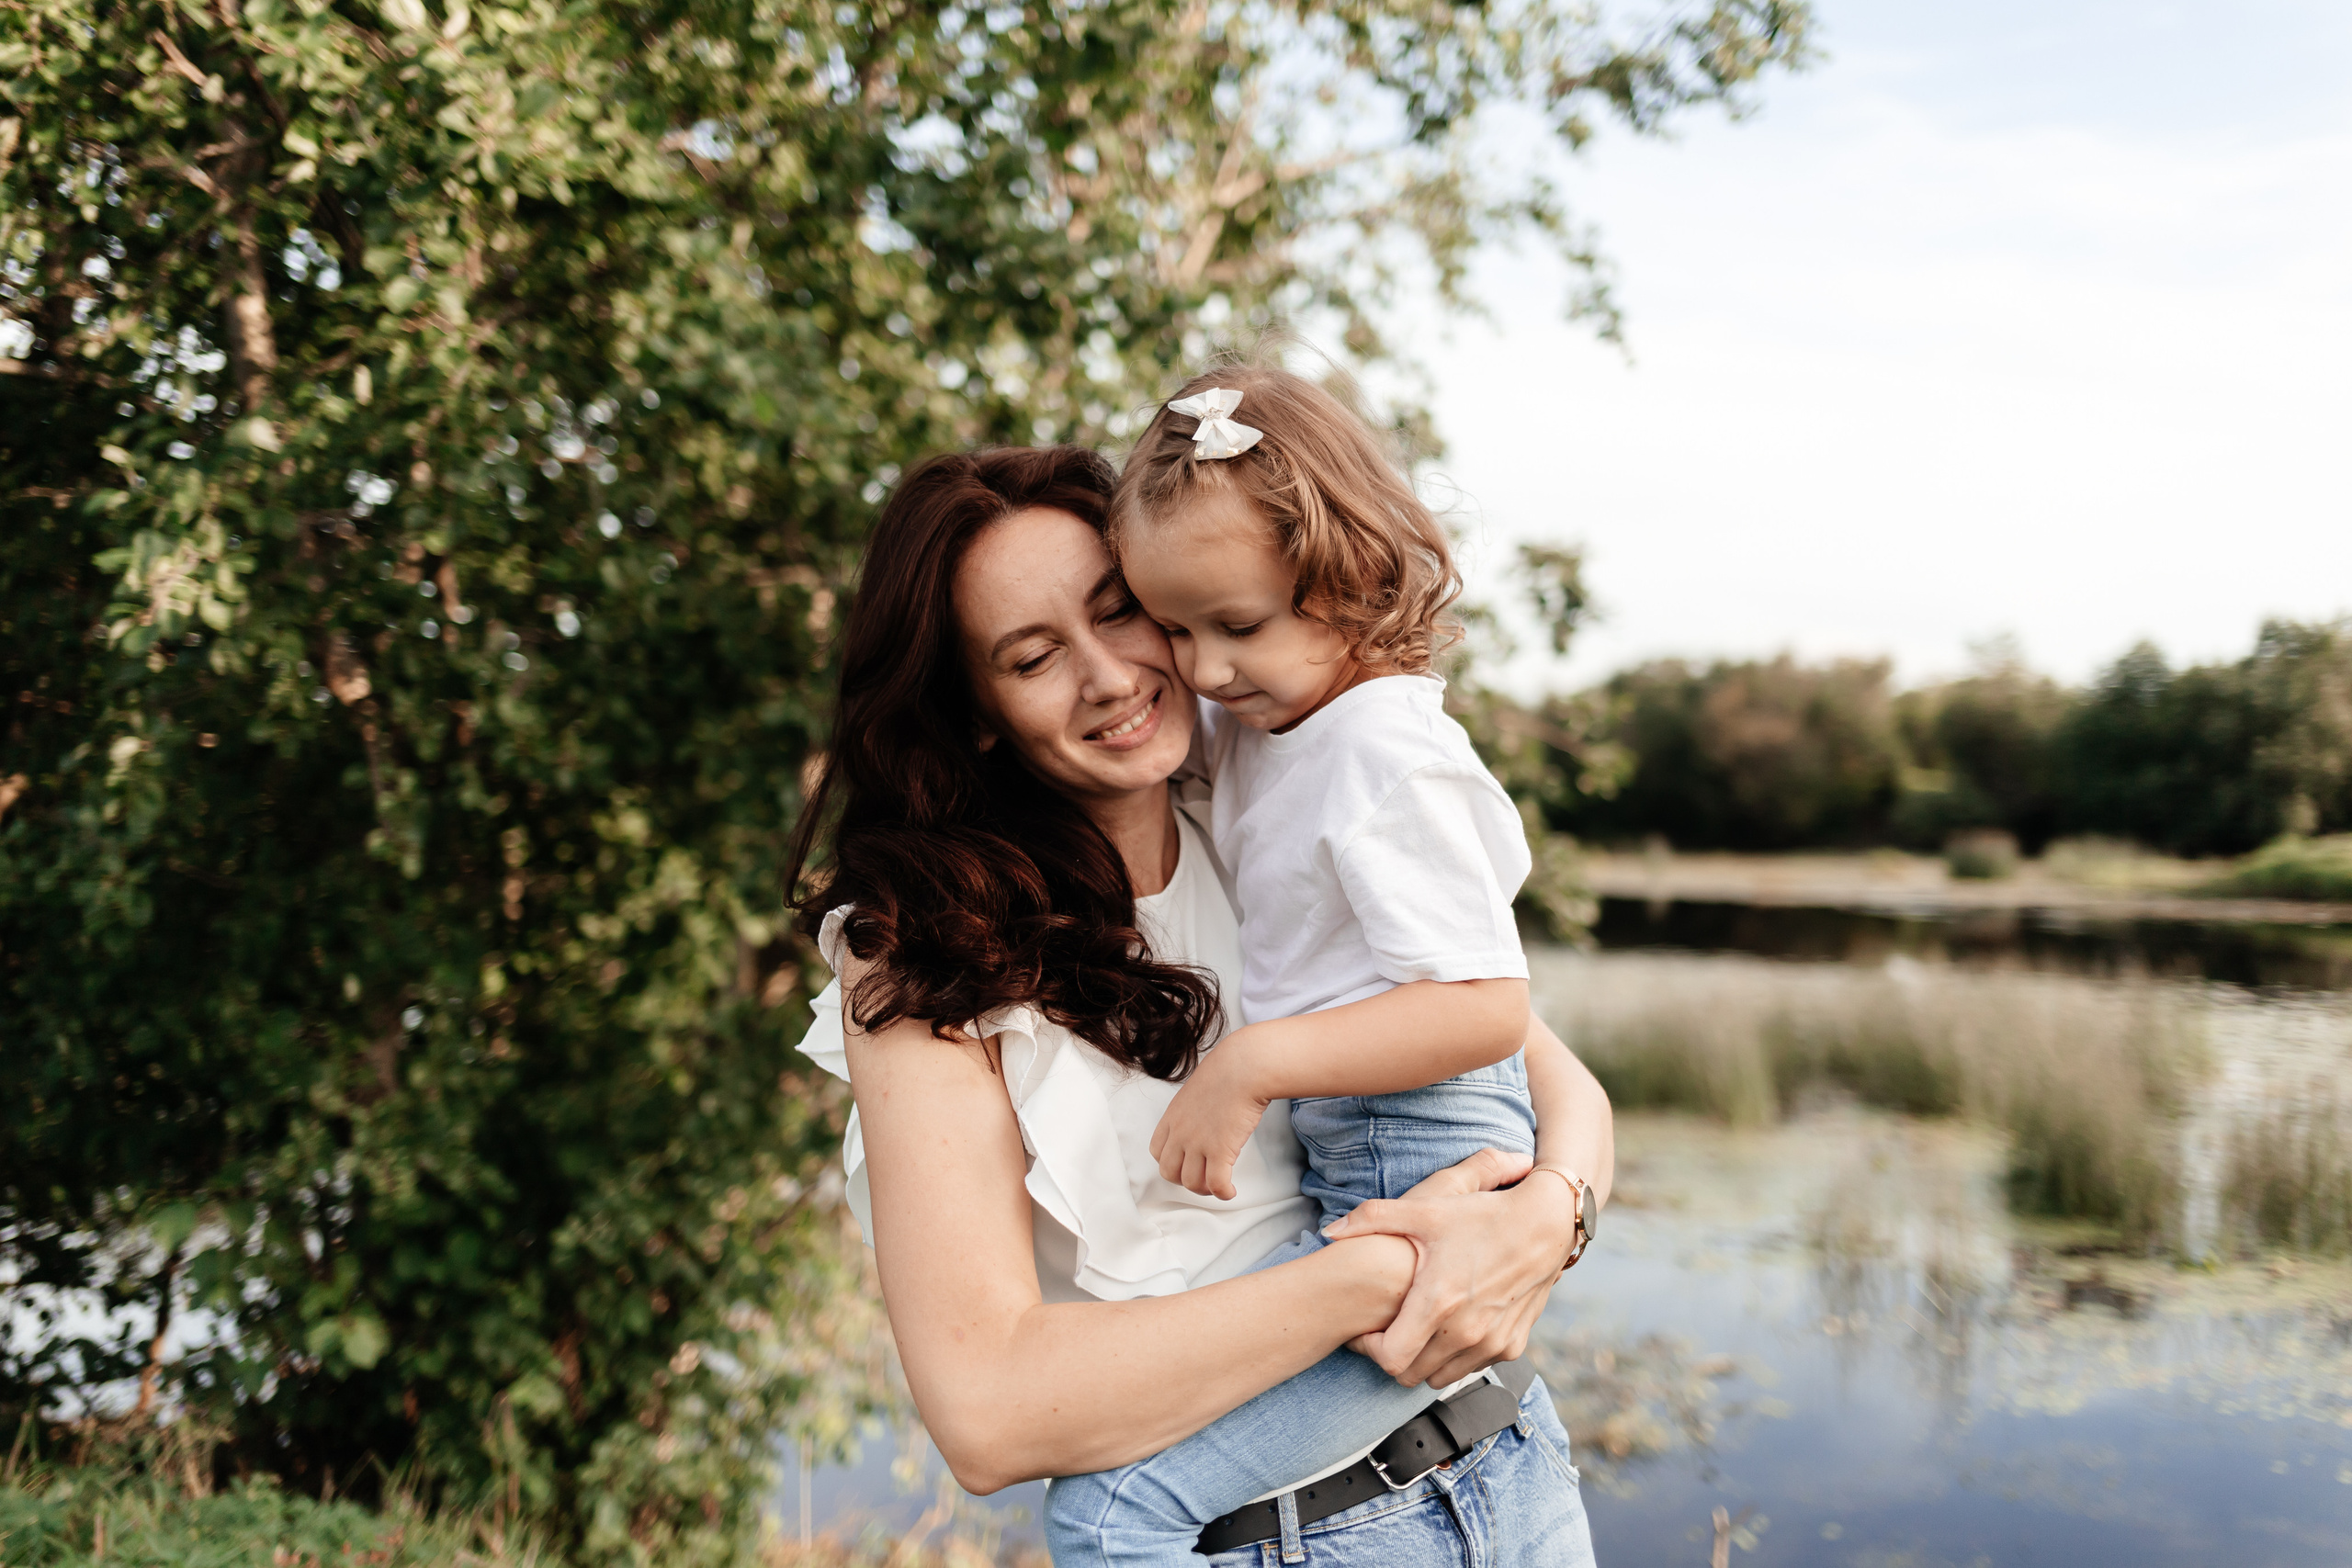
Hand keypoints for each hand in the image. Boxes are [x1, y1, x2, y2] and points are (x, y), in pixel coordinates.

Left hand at [1149, 1028, 1273, 1199]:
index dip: (1171, 1162)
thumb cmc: (1227, 1072)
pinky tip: (1231, 1191)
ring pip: (1191, 1183)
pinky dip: (1223, 1193)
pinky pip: (1216, 1184)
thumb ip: (1193, 1108)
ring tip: (1218, 1185)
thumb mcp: (1197, 1090)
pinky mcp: (1220, 1151)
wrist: (1243, 1068)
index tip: (1187, 1162)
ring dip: (1205, 1189)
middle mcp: (1181, 1133)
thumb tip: (1204, 1116)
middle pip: (1169, 1172)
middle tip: (1203, 1177)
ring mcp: (1199, 1144)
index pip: (1157, 1152)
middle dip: (1184, 1180)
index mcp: (1173, 1117)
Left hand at [1321, 1146, 1576, 1387]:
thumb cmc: (1482, 1216)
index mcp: (1438, 1303)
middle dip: (1394, 1355)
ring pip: (1440, 1377)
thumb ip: (1373, 1219)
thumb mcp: (1426, 1210)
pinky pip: (1471, 1367)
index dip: (1370, 1349)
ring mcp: (1492, 1344)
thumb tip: (1329, 1231)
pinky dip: (1456, 1356)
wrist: (1545, 1225)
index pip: (1389, 1359)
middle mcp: (1466, 1332)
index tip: (1367, 1331)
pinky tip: (1452, 1325)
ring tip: (1418, 1327)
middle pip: (1410, 1375)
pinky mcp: (1511, 1347)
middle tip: (1390, 1328)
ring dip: (1425, 1359)